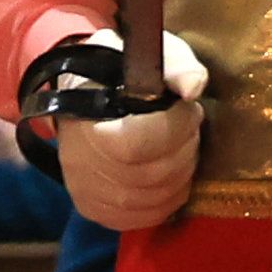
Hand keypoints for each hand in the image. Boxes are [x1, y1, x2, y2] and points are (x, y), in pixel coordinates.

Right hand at [47, 40, 211, 232]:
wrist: (80, 92)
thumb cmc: (117, 70)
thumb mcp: (145, 53)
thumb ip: (174, 63)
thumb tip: (192, 87)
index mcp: (83, 113)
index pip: (137, 144)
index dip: (176, 128)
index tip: (188, 107)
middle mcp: (78, 161)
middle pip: (152, 174)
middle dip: (185, 147)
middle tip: (186, 126)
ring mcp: (84, 190)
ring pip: (154, 199)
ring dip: (182, 172)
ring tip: (178, 146)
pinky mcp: (93, 209)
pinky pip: (144, 218)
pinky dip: (168, 198)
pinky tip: (170, 174)